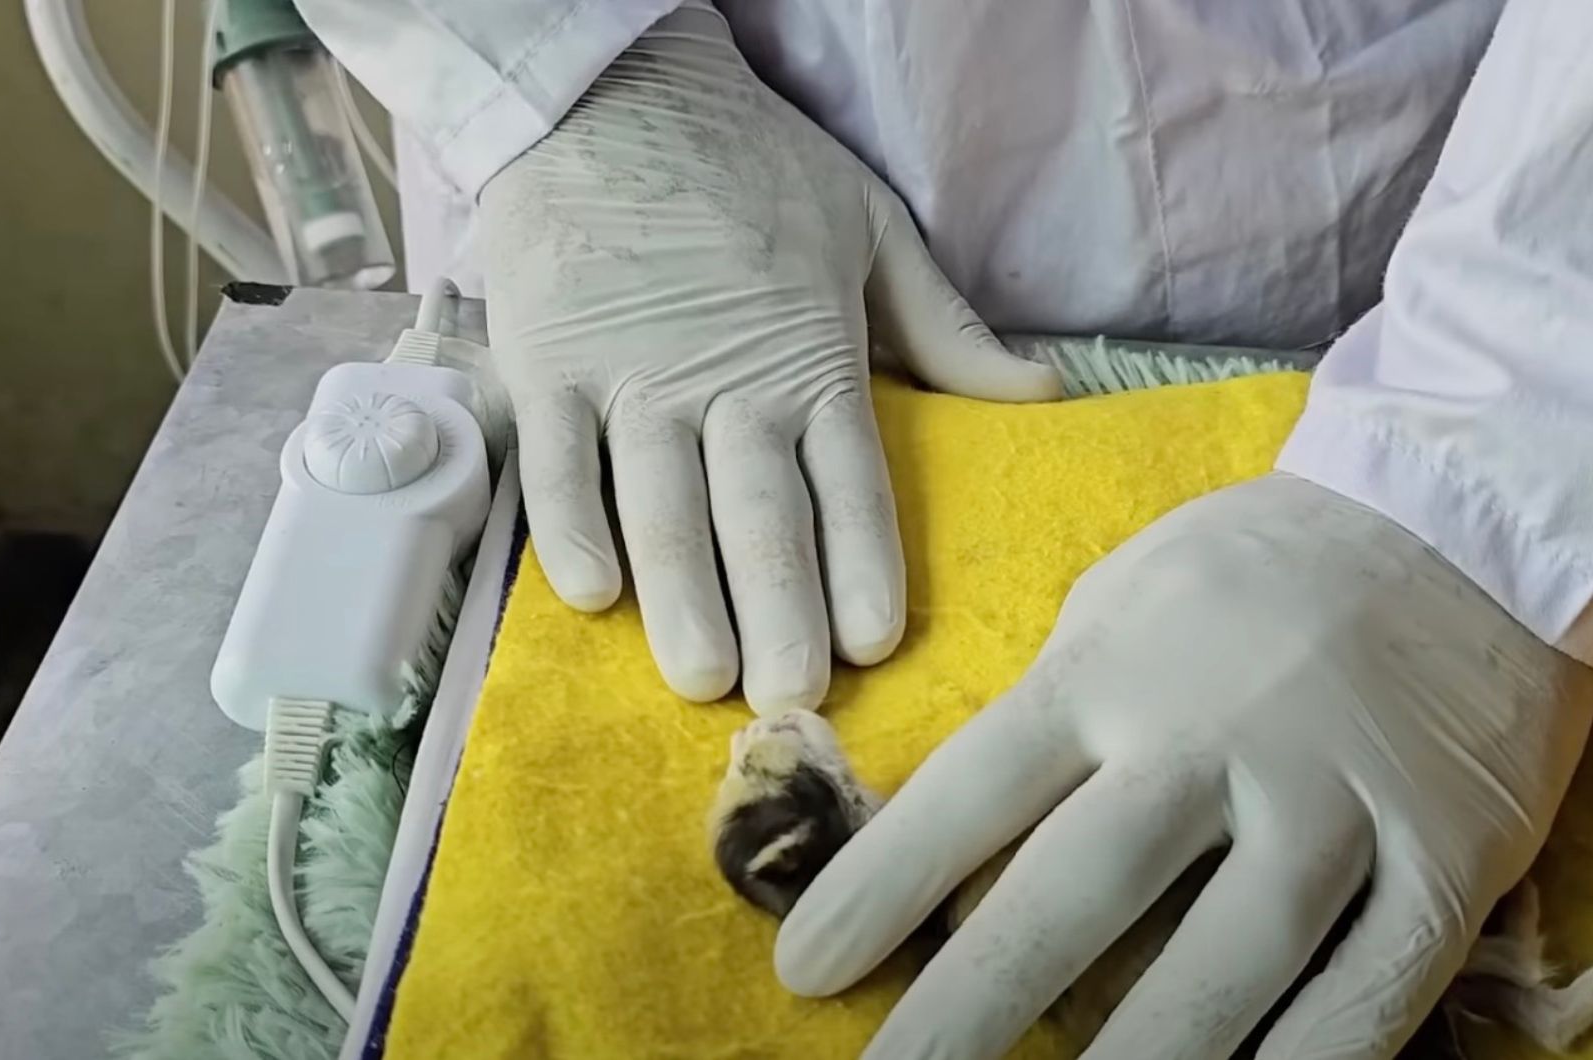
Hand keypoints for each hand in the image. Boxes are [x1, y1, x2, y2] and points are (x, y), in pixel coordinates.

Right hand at [479, 8, 1058, 715]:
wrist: (614, 92)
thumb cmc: (751, 165)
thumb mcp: (874, 229)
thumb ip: (949, 328)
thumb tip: (1043, 394)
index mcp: (812, 358)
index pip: (850, 482)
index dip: (863, 567)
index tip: (876, 646)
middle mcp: (725, 382)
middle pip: (759, 513)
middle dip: (780, 610)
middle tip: (791, 696)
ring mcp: (631, 376)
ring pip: (660, 503)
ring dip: (684, 593)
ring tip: (705, 676)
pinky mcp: (549, 365)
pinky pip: (556, 460)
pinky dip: (569, 526)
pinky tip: (591, 594)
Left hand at [776, 473, 1592, 1057]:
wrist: (1456, 516)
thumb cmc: (1253, 565)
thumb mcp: (1120, 596)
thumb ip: (1053, 702)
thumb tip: (970, 817)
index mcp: (1113, 669)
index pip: (971, 791)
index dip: (881, 888)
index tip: (806, 968)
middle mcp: (1212, 736)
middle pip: (1075, 892)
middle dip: (971, 1006)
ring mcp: (1333, 798)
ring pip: (1225, 957)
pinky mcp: (1445, 850)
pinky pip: (1372, 985)